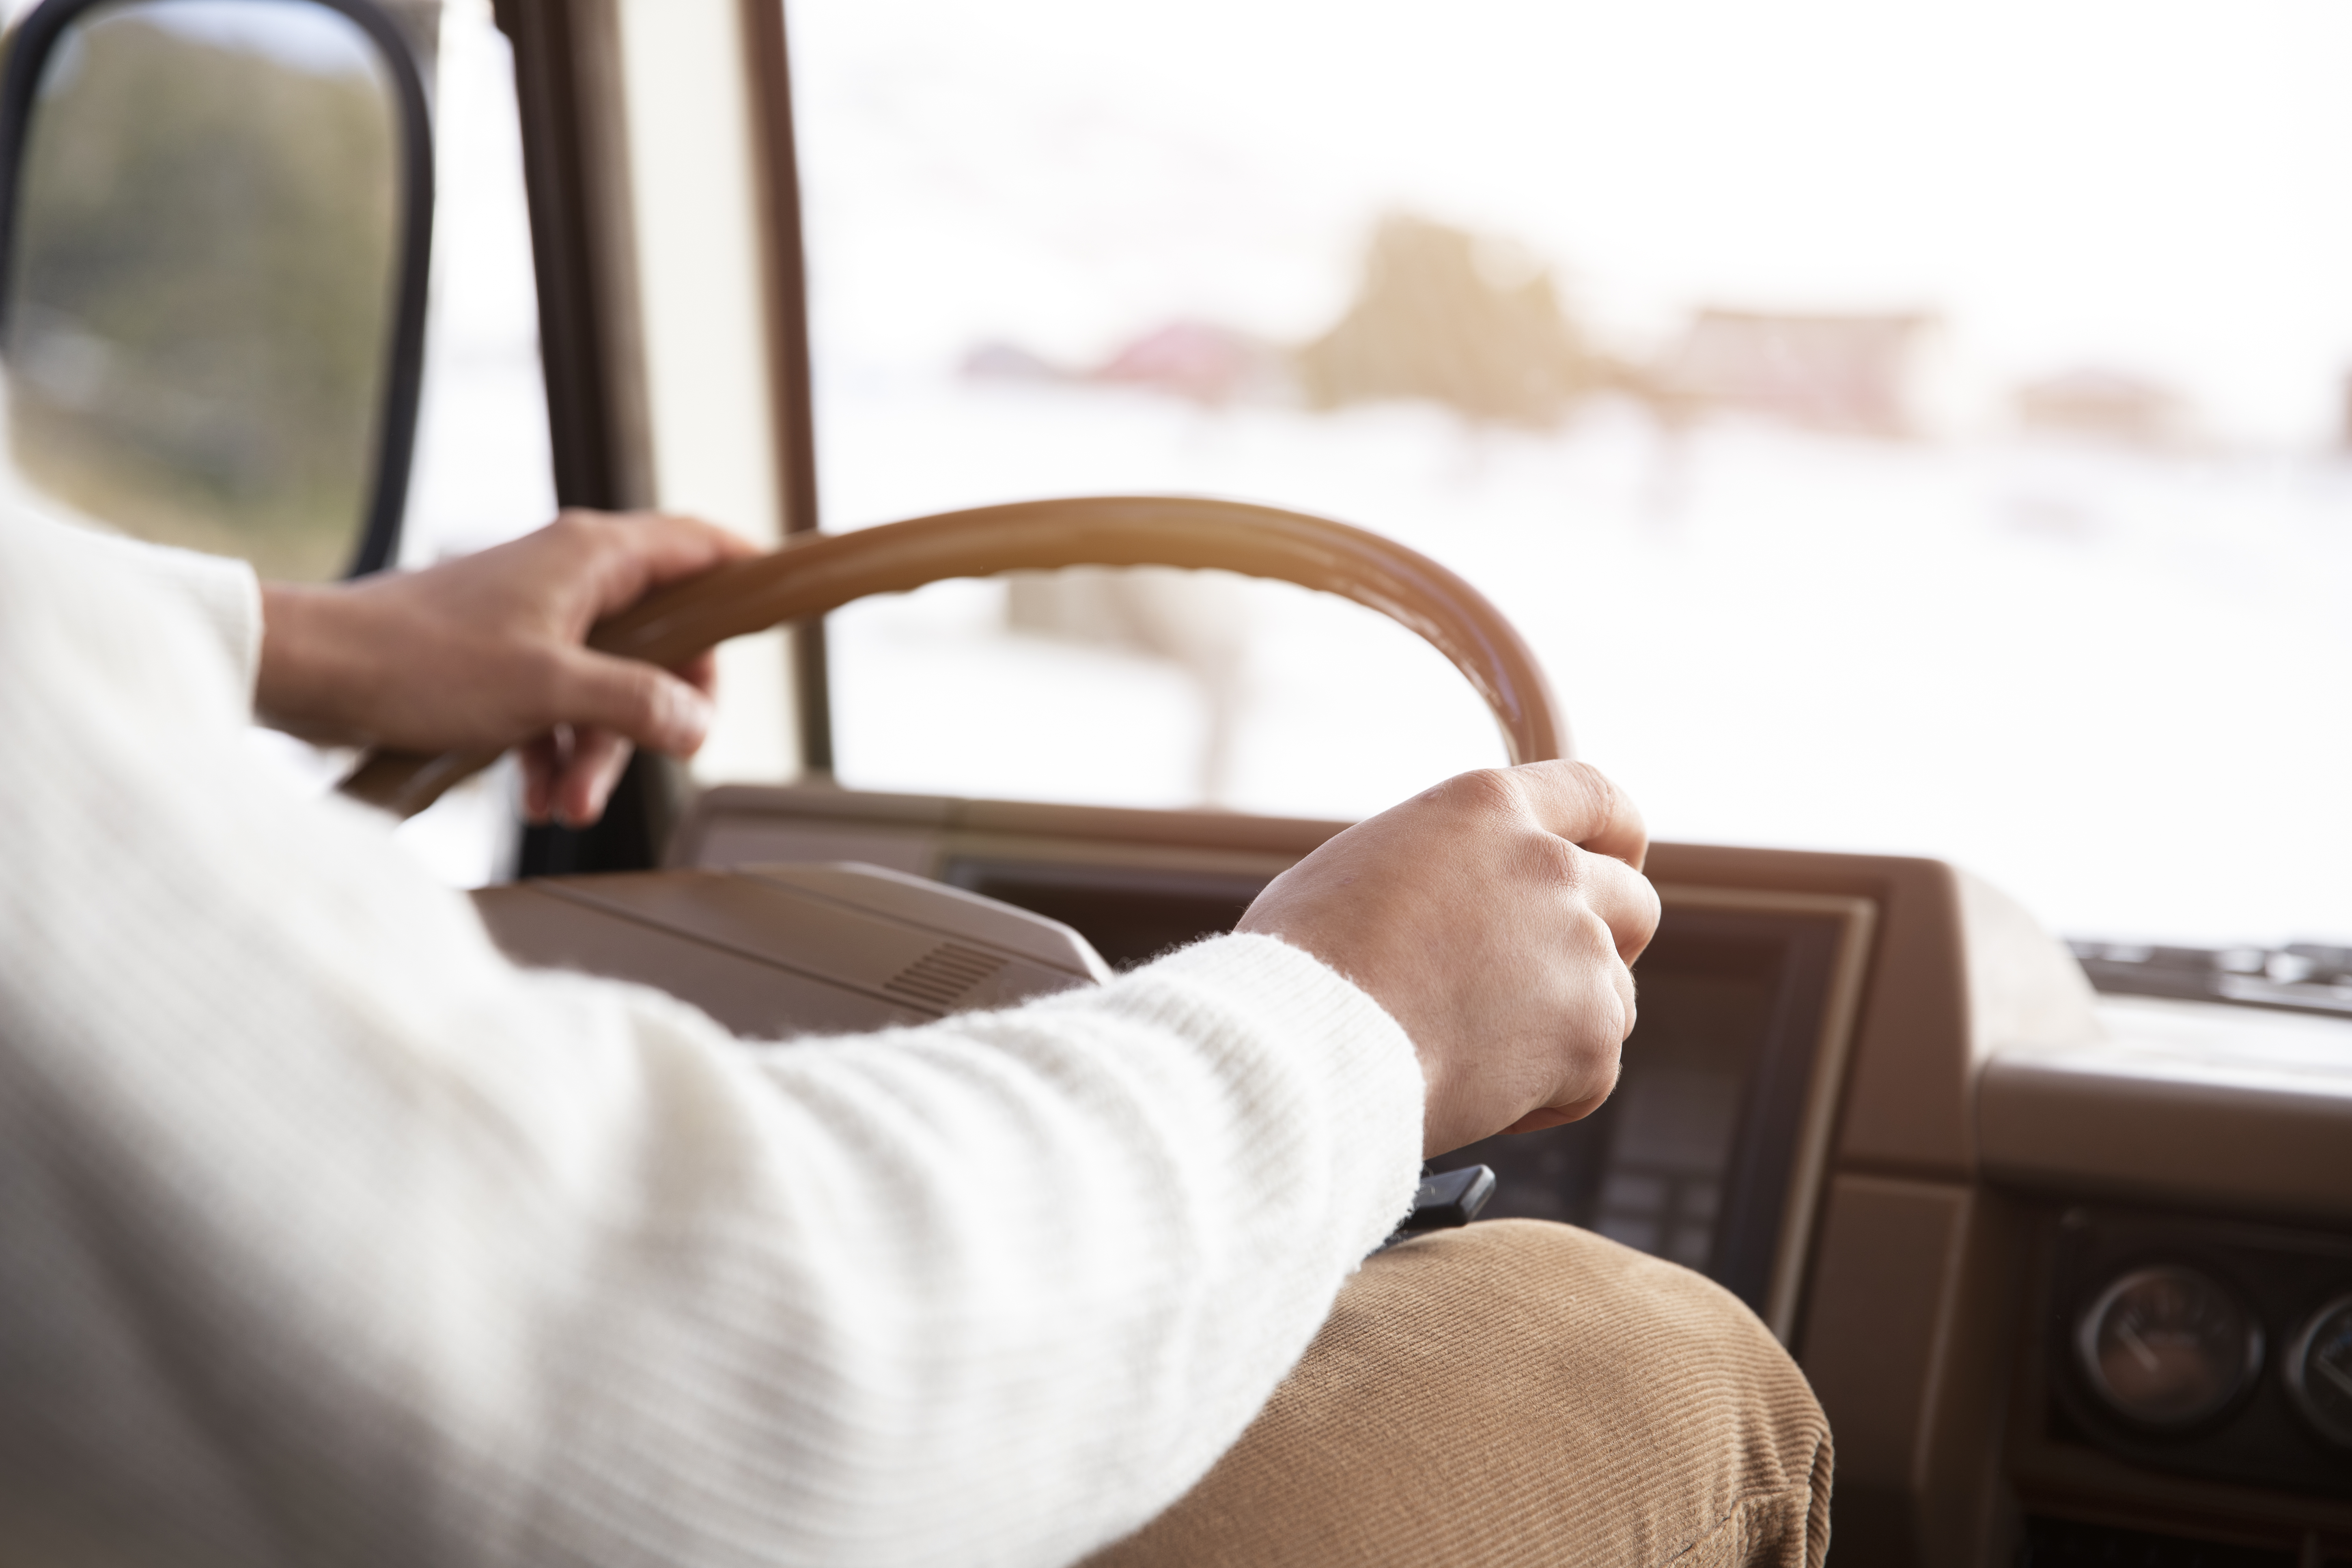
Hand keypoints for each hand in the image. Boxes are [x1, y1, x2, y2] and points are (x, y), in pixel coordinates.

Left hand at [257, 510, 758, 826]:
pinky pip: (555, 705)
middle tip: (650, 762)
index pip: (699, 546)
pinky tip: (533, 798)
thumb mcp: (547, 690)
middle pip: (659, 639)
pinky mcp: (496, 658)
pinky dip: (552, 751)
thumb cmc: (418, 662)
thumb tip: (698, 724)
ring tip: (564, 806)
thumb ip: (635, 704)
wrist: (311, 674)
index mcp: (591, 558)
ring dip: (596, 751)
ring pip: (605, 683)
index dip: (745, 573)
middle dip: (654, 714)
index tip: (775, 609)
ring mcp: (532, 617)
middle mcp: (568, 577)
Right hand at [1236, 762, 1658, 1156]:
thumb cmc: (1303, 963)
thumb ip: (1436, 868)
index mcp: (1487, 810)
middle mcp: (1546, 866)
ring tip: (1478, 1055)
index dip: (1617, 838)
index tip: (1618, 866)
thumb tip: (1445, 901)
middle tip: (1552, 986)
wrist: (1305, 1043)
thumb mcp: (1362, 866)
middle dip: (1608, 945)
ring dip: (1565, 1028)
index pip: (1595, 797)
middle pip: (1631, 901)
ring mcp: (1577, 949)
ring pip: (1614, 996)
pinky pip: (1592, 1074)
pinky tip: (1479, 1096)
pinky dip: (1549, 1095)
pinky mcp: (1588, 1033)